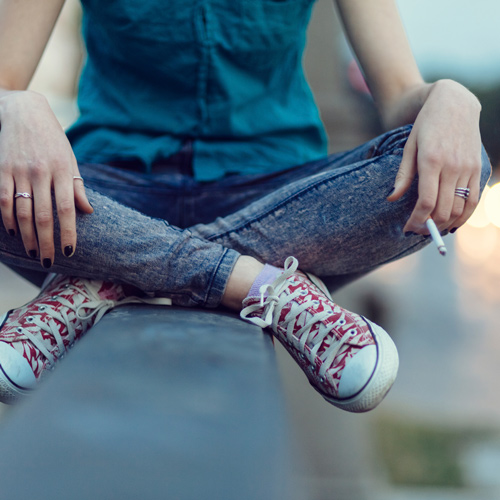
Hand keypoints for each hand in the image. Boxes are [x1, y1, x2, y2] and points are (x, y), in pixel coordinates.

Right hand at [0, 90, 92, 266]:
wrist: (23, 111)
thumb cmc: (53, 140)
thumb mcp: (70, 160)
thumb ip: (77, 187)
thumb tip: (88, 212)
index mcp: (61, 172)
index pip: (67, 210)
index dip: (68, 232)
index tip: (69, 251)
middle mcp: (40, 173)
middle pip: (42, 216)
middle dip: (46, 242)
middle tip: (50, 262)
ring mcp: (19, 172)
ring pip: (21, 212)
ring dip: (27, 237)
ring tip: (34, 253)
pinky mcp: (2, 170)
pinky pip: (3, 200)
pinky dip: (8, 218)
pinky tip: (14, 232)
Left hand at [386, 80, 482, 233]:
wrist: (455, 104)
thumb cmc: (425, 126)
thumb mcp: (408, 147)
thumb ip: (402, 176)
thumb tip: (391, 199)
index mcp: (431, 161)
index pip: (426, 201)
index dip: (417, 220)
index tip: (408, 229)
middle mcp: (452, 166)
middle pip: (443, 209)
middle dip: (430, 226)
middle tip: (418, 231)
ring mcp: (468, 167)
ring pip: (460, 208)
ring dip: (446, 224)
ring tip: (433, 229)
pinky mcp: (478, 168)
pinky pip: (474, 199)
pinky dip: (464, 215)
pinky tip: (452, 222)